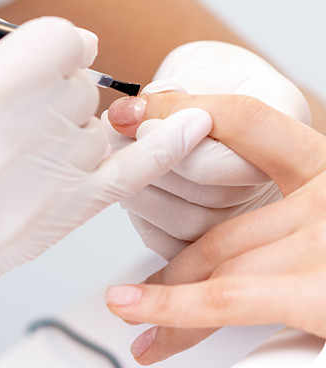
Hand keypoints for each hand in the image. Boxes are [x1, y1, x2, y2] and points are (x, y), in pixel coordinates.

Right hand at [0, 12, 211, 366]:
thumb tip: (6, 28)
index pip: (56, 43)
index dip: (56, 39)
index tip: (49, 48)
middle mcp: (8, 151)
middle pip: (79, 83)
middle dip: (61, 77)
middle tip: (29, 95)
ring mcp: (38, 192)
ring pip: (99, 124)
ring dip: (78, 115)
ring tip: (41, 128)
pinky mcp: (55, 223)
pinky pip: (129, 179)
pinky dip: (166, 149)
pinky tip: (194, 125)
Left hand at [105, 41, 310, 259]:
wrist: (215, 92)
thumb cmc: (211, 75)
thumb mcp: (199, 66)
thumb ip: (171, 93)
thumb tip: (128, 115)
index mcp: (282, 133)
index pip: (235, 155)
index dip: (178, 143)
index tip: (139, 121)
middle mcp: (272, 182)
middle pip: (213, 195)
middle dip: (153, 164)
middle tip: (117, 135)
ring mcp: (244, 215)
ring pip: (190, 223)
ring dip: (142, 189)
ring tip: (117, 157)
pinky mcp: (212, 237)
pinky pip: (174, 243)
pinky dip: (142, 216)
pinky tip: (129, 186)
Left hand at [105, 91, 325, 364]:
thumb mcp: (324, 233)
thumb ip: (281, 230)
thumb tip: (224, 255)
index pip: (245, 123)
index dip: (184, 111)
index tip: (136, 115)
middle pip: (224, 217)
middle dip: (171, 243)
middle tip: (124, 255)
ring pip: (219, 256)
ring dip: (165, 288)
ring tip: (126, 309)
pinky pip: (232, 297)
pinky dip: (178, 306)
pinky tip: (138, 318)